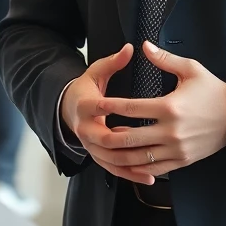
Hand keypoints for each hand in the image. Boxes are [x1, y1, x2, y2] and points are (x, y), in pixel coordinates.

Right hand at [59, 43, 155, 184]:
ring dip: (132, 163)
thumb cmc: (86, 89)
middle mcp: (85, 129)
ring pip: (111, 159)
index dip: (113, 108)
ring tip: (157, 164)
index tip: (136, 109)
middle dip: (128, 142)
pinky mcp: (97, 156)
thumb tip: (130, 48)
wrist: (69, 108)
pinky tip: (148, 177)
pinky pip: (114, 169)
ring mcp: (91, 146)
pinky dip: (130, 174)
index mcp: (84, 105)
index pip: (99, 107)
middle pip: (105, 139)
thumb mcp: (96, 72)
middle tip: (152, 141)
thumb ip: (113, 62)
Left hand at [87, 41, 225, 176]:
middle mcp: (171, 131)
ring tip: (108, 146)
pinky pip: (155, 168)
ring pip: (140, 157)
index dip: (110, 106)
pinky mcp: (183, 160)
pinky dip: (138, 167)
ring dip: (120, 153)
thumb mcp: (191, 69)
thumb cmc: (213, 90)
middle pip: (130, 137)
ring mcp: (177, 149)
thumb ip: (164, 59)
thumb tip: (143, 45)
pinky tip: (128, 161)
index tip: (96, 104)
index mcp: (170, 107)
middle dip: (108, 135)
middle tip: (94, 130)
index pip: (131, 108)